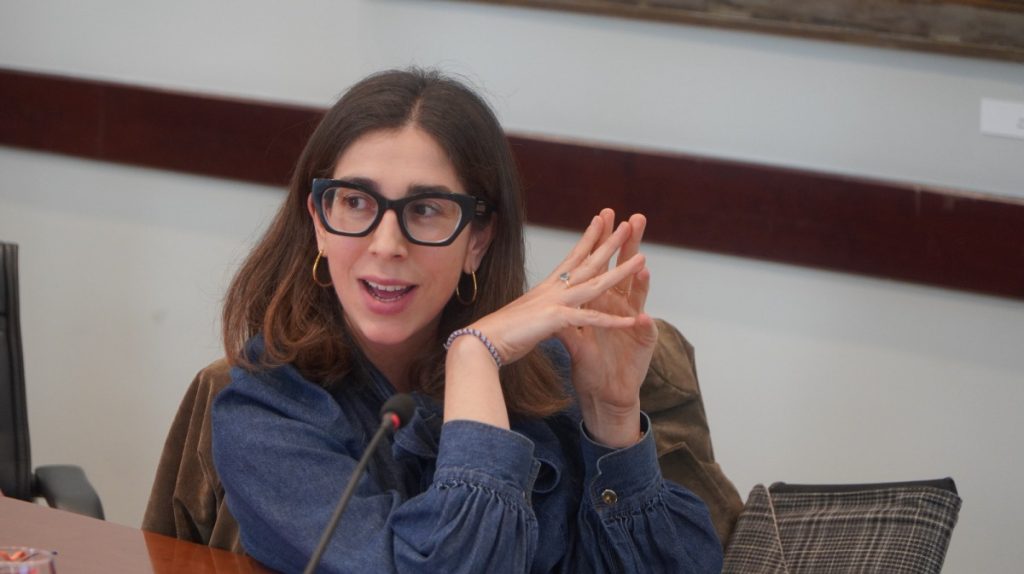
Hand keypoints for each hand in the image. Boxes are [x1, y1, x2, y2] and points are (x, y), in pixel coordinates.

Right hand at [469, 212, 646, 367]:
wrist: (481, 342)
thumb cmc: (499, 333)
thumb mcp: (526, 319)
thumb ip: (541, 315)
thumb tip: (547, 317)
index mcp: (546, 288)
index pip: (572, 257)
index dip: (588, 239)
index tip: (600, 220)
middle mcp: (553, 290)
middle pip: (588, 262)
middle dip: (610, 242)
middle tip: (628, 223)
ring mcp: (555, 302)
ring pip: (596, 284)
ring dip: (621, 272)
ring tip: (643, 258)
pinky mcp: (556, 320)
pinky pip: (591, 320)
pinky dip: (613, 321)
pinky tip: (632, 319)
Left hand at [559, 209, 657, 447]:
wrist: (607, 394)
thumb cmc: (592, 364)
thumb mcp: (573, 338)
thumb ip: (565, 316)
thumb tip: (548, 298)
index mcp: (603, 302)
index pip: (604, 266)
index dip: (602, 243)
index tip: (602, 216)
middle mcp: (621, 308)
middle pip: (625, 271)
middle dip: (630, 246)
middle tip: (634, 220)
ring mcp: (635, 325)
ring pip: (639, 297)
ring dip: (640, 281)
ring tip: (642, 264)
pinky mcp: (642, 346)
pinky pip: (645, 333)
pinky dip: (645, 325)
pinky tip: (644, 317)